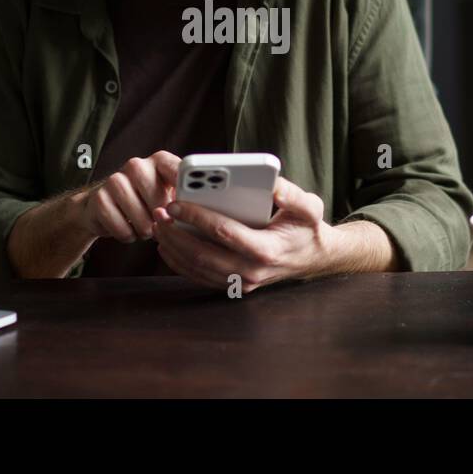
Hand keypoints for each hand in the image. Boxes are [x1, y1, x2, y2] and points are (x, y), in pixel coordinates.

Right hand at [76, 150, 179, 242]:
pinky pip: (121, 227)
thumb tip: (195, 212)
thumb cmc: (146, 202)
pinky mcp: (99, 198)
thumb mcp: (168, 196)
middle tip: (159, 222)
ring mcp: (115, 180)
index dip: (183, 187)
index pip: (176, 169)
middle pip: (157, 199)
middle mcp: (136, 165)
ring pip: (139, 216)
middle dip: (161, 218)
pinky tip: (127, 228)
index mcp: (159, 161)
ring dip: (144, 230)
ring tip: (144, 226)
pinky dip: (127, 235)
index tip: (189, 204)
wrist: (106, 207)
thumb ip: (183, 200)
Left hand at [153, 176, 331, 291]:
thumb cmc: (307, 228)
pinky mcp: (234, 286)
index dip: (196, 217)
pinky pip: (200, 277)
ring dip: (173, 247)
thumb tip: (274, 187)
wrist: (313, 258)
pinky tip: (167, 245)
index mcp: (266, 249)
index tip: (176, 203)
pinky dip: (179, 262)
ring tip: (159, 226)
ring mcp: (242, 282)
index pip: (224, 232)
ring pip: (198, 268)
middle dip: (175, 233)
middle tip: (159, 214)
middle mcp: (252, 271)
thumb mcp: (309, 207)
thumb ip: (293, 195)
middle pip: (203, 254)